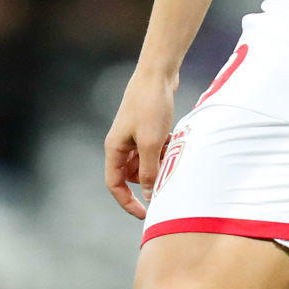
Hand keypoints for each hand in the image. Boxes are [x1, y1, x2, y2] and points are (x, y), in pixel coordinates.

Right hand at [104, 66, 177, 218]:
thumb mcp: (151, 143)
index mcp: (114, 148)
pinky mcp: (147, 127)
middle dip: (150, 178)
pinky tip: (174, 139)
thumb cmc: (151, 106)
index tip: (144, 214)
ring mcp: (134, 134)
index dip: (127, 202)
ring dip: (159, 162)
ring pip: (146, 161)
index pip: (115, 184)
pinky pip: (154, 148)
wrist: (158, 73)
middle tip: (168, 177)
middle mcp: (121, 143)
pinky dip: (164, 149)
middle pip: (132, 174)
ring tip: (172, 151)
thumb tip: (149, 196)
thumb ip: (149, 171)